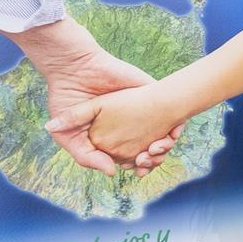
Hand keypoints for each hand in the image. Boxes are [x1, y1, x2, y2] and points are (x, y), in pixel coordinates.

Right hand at [41, 46, 179, 175]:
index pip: (135, 156)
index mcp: (114, 134)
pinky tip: (171, 134)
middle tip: (147, 159)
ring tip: (156, 148)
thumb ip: (87, 157)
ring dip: (167, 146)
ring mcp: (143, 108)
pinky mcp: (150, 92)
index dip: (141, 165)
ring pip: (166, 134)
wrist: (73, 69)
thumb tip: (112, 172)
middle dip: (156, 158)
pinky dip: (176, 126)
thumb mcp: (68, 136)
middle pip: (154, 148)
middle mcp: (132, 123)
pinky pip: (173, 110)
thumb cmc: (66, 100)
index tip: (139, 170)